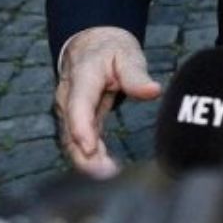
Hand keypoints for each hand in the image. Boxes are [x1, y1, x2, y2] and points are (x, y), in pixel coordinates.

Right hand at [54, 26, 162, 177]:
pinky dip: (90, 158)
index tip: (90, 148)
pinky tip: (106, 170)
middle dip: (85, 156)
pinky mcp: (77, 121)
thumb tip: (153, 90)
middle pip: (71, 130)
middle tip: (107, 174)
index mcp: (81, 77)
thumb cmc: (110, 50)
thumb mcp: (126, 54)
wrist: (92, 45)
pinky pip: (80, 142)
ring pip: (72, 141)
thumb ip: (136, 74)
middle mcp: (69, 97)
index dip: (81, 128)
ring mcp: (70, 111)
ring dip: (87, 162)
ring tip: (109, 177)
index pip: (77, 104)